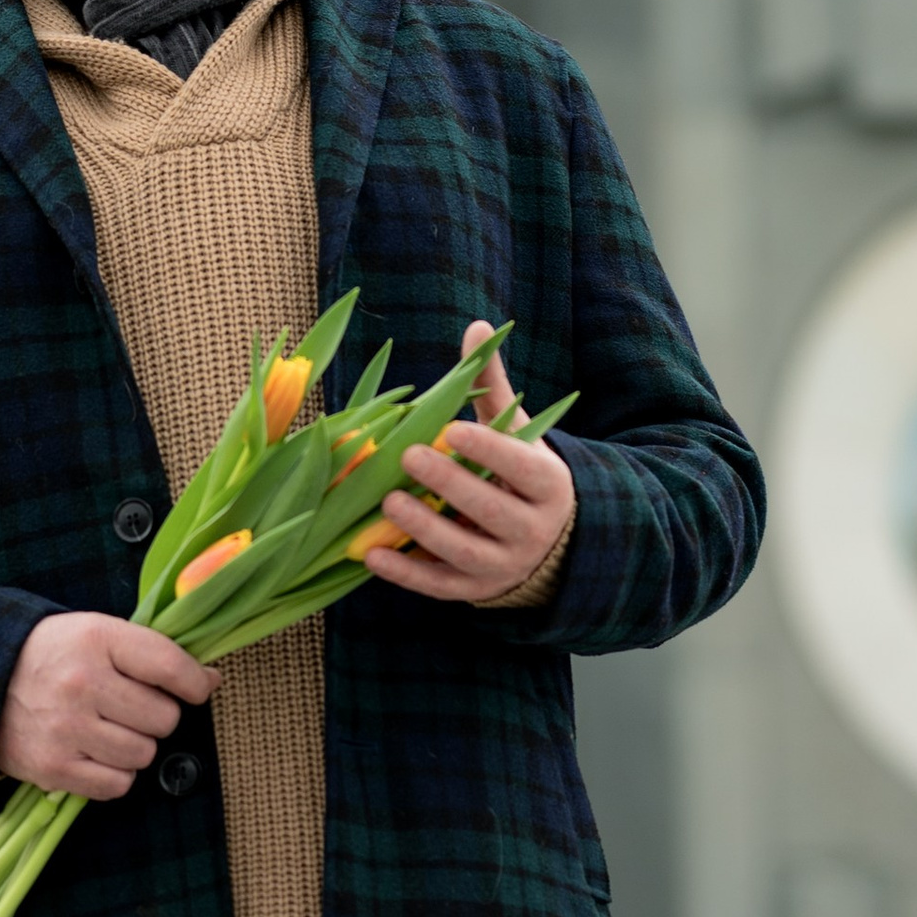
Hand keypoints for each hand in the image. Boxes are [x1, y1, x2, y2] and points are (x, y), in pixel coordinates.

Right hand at [0, 610, 215, 801]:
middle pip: (164, 718)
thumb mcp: (94, 632)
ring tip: (108, 729)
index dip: (195, 682)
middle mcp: (83, 684)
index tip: (197, 687)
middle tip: (130, 706)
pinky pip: (117, 785)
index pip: (170, 666)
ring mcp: (67, 729)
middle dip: (156, 715)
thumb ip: (150, 652)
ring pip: (143, 754)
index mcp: (96, 640)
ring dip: (135, 746)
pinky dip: (114, 774)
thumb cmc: (49, 655)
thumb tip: (209, 680)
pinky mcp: (53, 767)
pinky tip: (96, 753)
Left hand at [361, 321, 574, 606]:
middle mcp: (531, 530)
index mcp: (546, 484)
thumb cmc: (519, 474)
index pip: (520, 467)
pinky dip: (404, 574)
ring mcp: (503, 566)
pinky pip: (438, 586)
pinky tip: (369, 555)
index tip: (452, 430)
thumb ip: (492, 385)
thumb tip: (477, 325)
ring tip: (388, 501)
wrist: (546, 543)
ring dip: (424, 529)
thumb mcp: (515, 431)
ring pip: (464, 552)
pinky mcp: (474, 590)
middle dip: (449, 484)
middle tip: (408, 456)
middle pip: (490, 509)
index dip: (488, 450)